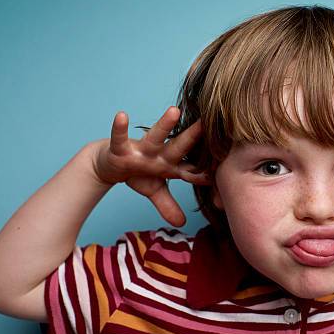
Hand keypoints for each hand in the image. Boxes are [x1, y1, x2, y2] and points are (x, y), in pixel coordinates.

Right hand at [92, 106, 210, 226]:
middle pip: (179, 147)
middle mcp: (159, 154)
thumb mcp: (154, 191)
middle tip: (210, 124)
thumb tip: (181, 223)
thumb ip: (168, 205)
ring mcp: (140, 150)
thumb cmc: (138, 172)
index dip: (205, 172)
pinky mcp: (120, 148)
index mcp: (170, 165)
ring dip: (165, 125)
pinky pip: (120, 138)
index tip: (223, 169)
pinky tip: (122, 116)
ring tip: (175, 110)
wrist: (110, 162)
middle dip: (194, 137)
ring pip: (155, 136)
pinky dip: (119, 129)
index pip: (191, 169)